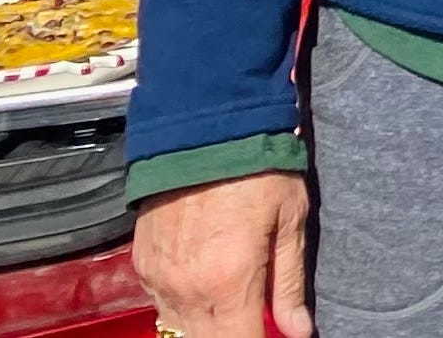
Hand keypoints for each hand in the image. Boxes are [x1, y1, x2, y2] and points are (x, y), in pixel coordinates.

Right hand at [134, 170, 312, 337]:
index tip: (269, 335)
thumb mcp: (290, 218)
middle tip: (248, 318)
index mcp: (230, 283)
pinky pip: (160, 304)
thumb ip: (290, 282)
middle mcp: (188, 291)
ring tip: (227, 304)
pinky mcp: (143, 264)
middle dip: (230, 336)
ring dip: (203, 327)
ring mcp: (160, 280)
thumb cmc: (258, 166)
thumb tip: (299, 332)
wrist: (204, 124)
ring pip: (179, 330)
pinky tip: (202, 284)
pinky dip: (181, 305)